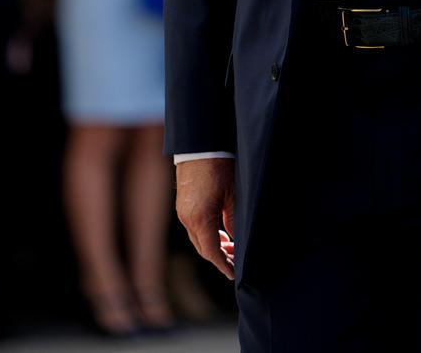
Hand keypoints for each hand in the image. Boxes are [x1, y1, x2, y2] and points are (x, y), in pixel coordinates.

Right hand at [176, 157, 235, 279]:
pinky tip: (219, 234)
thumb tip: (237, 241)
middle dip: (219, 258)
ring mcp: (182, 212)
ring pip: (197, 239)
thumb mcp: (233, 196)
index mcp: (200, 218)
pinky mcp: (183, 205)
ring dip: (213, 247)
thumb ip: (234, 221)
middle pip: (203, 248)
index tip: (233, 274)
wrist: (200, 146)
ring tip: (230, 248)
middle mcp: (187, 218)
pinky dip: (206, 235)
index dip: (223, 265)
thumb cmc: (219, 167)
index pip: (211, 252)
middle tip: (235, 262)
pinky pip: (193, 228)